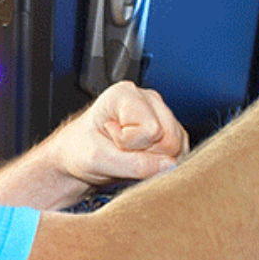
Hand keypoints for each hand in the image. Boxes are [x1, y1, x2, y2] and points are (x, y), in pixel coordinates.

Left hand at [51, 80, 190, 189]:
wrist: (79, 157)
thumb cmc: (81, 150)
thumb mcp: (99, 159)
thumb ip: (134, 164)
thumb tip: (170, 165)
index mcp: (124, 94)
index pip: (151, 129)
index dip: (130, 145)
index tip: (110, 141)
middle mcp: (147, 98)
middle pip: (169, 138)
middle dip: (146, 154)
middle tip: (121, 150)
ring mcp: (161, 113)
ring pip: (177, 147)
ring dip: (154, 160)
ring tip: (129, 152)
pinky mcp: (170, 130)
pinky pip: (180, 152)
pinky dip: (161, 162)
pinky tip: (141, 156)